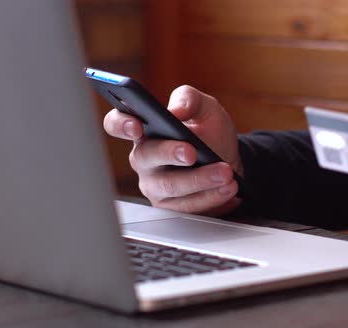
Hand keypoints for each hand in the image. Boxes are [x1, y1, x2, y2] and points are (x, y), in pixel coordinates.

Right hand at [103, 86, 242, 215]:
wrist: (230, 161)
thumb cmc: (210, 133)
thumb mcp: (205, 108)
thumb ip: (189, 99)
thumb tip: (176, 110)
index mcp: (145, 130)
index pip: (117, 124)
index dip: (121, 124)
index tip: (137, 125)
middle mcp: (144, 159)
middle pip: (145, 158)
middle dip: (169, 154)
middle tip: (192, 152)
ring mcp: (155, 185)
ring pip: (171, 187)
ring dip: (201, 180)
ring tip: (226, 173)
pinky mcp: (171, 207)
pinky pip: (188, 207)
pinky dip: (212, 198)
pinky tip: (229, 189)